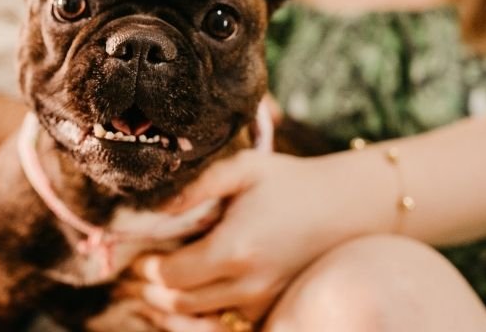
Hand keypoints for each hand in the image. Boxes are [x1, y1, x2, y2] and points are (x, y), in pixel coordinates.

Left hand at [130, 150, 360, 323]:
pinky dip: (203, 316)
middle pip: (179, 303)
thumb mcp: (244, 168)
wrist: (345, 207)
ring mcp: (263, 301)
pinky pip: (228, 324)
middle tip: (141, 273)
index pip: (170, 275)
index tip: (141, 254)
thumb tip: (156, 209)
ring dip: (173, 306)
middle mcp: (248, 284)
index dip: (147, 268)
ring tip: (159, 287)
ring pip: (201, 319)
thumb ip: (197, 185)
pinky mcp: (273, 308)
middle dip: (153, 291)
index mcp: (234, 249)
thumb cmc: (289, 182)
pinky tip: (193, 295)